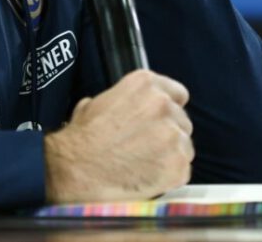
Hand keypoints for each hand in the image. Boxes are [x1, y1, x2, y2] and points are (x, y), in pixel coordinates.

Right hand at [43, 69, 193, 202]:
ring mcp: (173, 135)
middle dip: (168, 134)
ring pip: (184, 146)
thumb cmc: (81, 139)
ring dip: (170, 155)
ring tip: (144, 164)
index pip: (177, 93)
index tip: (161, 120)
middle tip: (146, 146)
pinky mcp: (178, 164)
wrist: (76, 170)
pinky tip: (148, 177)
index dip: (169, 108)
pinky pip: (183, 170)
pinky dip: (169, 176)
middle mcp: (163, 104)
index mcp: (144, 84)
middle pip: (181, 121)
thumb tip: (127, 109)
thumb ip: (122, 101)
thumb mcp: (96, 103)